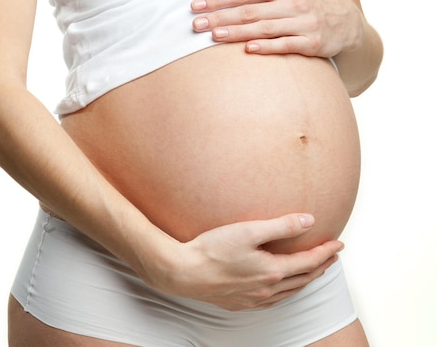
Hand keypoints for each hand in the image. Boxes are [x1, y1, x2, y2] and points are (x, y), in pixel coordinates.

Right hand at [155, 214, 342, 310]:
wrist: (183, 272)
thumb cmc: (213, 249)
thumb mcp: (249, 231)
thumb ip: (281, 225)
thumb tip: (309, 220)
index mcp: (272, 272)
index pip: (308, 262)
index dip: (326, 252)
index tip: (339, 243)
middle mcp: (267, 290)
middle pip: (303, 279)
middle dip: (321, 266)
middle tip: (333, 255)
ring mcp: (253, 299)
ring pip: (290, 293)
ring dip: (306, 280)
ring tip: (314, 270)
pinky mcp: (240, 303)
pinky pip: (274, 300)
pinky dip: (287, 291)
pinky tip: (282, 286)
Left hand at [191, 0, 362, 58]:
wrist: (345, 21)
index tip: (196, 5)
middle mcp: (294, 2)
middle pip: (250, 10)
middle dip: (220, 17)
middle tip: (196, 24)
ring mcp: (303, 22)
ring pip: (264, 28)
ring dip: (237, 32)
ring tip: (214, 36)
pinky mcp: (312, 43)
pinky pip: (286, 45)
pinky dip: (267, 47)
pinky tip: (249, 50)